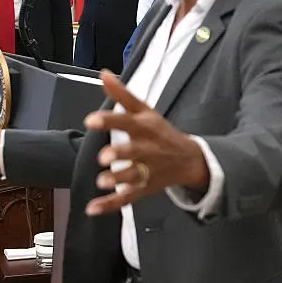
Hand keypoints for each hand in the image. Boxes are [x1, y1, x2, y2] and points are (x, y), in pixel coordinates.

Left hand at [83, 71, 209, 215]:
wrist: (190, 160)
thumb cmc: (161, 132)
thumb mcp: (145, 110)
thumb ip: (122, 95)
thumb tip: (103, 73)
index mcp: (145, 128)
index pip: (127, 122)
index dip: (110, 121)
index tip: (91, 120)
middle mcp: (147, 149)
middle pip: (134, 152)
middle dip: (120, 154)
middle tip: (104, 157)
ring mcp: (146, 171)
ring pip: (132, 177)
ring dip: (118, 180)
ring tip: (102, 182)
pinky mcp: (143, 188)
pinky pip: (126, 198)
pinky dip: (110, 205)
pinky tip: (92, 209)